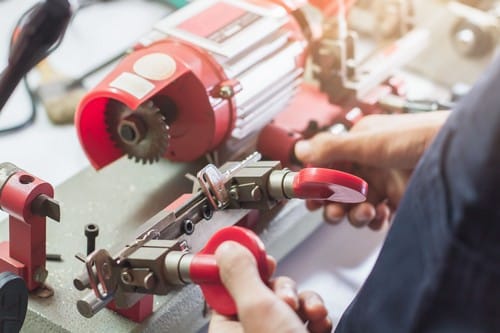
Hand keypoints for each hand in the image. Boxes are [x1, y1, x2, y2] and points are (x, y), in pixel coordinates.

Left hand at [208, 241, 331, 332]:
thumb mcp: (258, 308)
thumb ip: (242, 274)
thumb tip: (226, 248)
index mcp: (227, 328)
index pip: (226, 285)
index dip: (242, 265)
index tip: (253, 250)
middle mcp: (249, 330)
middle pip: (262, 288)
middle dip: (282, 288)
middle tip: (286, 298)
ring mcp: (275, 332)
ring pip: (286, 299)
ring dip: (304, 300)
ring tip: (309, 312)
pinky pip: (305, 314)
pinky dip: (316, 313)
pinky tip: (319, 321)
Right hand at [295, 111, 448, 228]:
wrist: (455, 156)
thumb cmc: (418, 137)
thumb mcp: (368, 140)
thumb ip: (332, 147)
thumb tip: (300, 149)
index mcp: (357, 144)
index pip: (326, 166)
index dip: (315, 184)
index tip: (309, 198)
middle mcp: (367, 164)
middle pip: (337, 191)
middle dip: (333, 205)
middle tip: (333, 213)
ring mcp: (382, 183)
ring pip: (354, 206)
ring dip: (354, 214)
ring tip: (365, 212)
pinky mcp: (395, 200)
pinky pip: (374, 215)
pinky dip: (372, 220)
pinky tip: (378, 217)